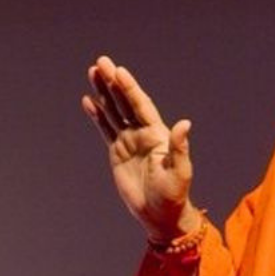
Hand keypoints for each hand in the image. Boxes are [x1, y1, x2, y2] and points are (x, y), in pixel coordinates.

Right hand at [81, 55, 200, 240]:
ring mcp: (129, 141)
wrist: (160, 214)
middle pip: (125, 102)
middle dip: (114, 82)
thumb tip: (185, 123)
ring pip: (114, 111)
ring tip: (93, 72)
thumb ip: (179, 147)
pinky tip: (89, 100)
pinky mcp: (118, 152)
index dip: (130, 89)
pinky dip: (97, 114)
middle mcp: (143, 133)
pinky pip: (106, 129)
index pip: (141, 106)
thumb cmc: (174, 194)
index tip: (119, 71)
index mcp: (158, 134)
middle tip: (101, 61)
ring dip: (104, 92)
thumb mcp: (180, 170)